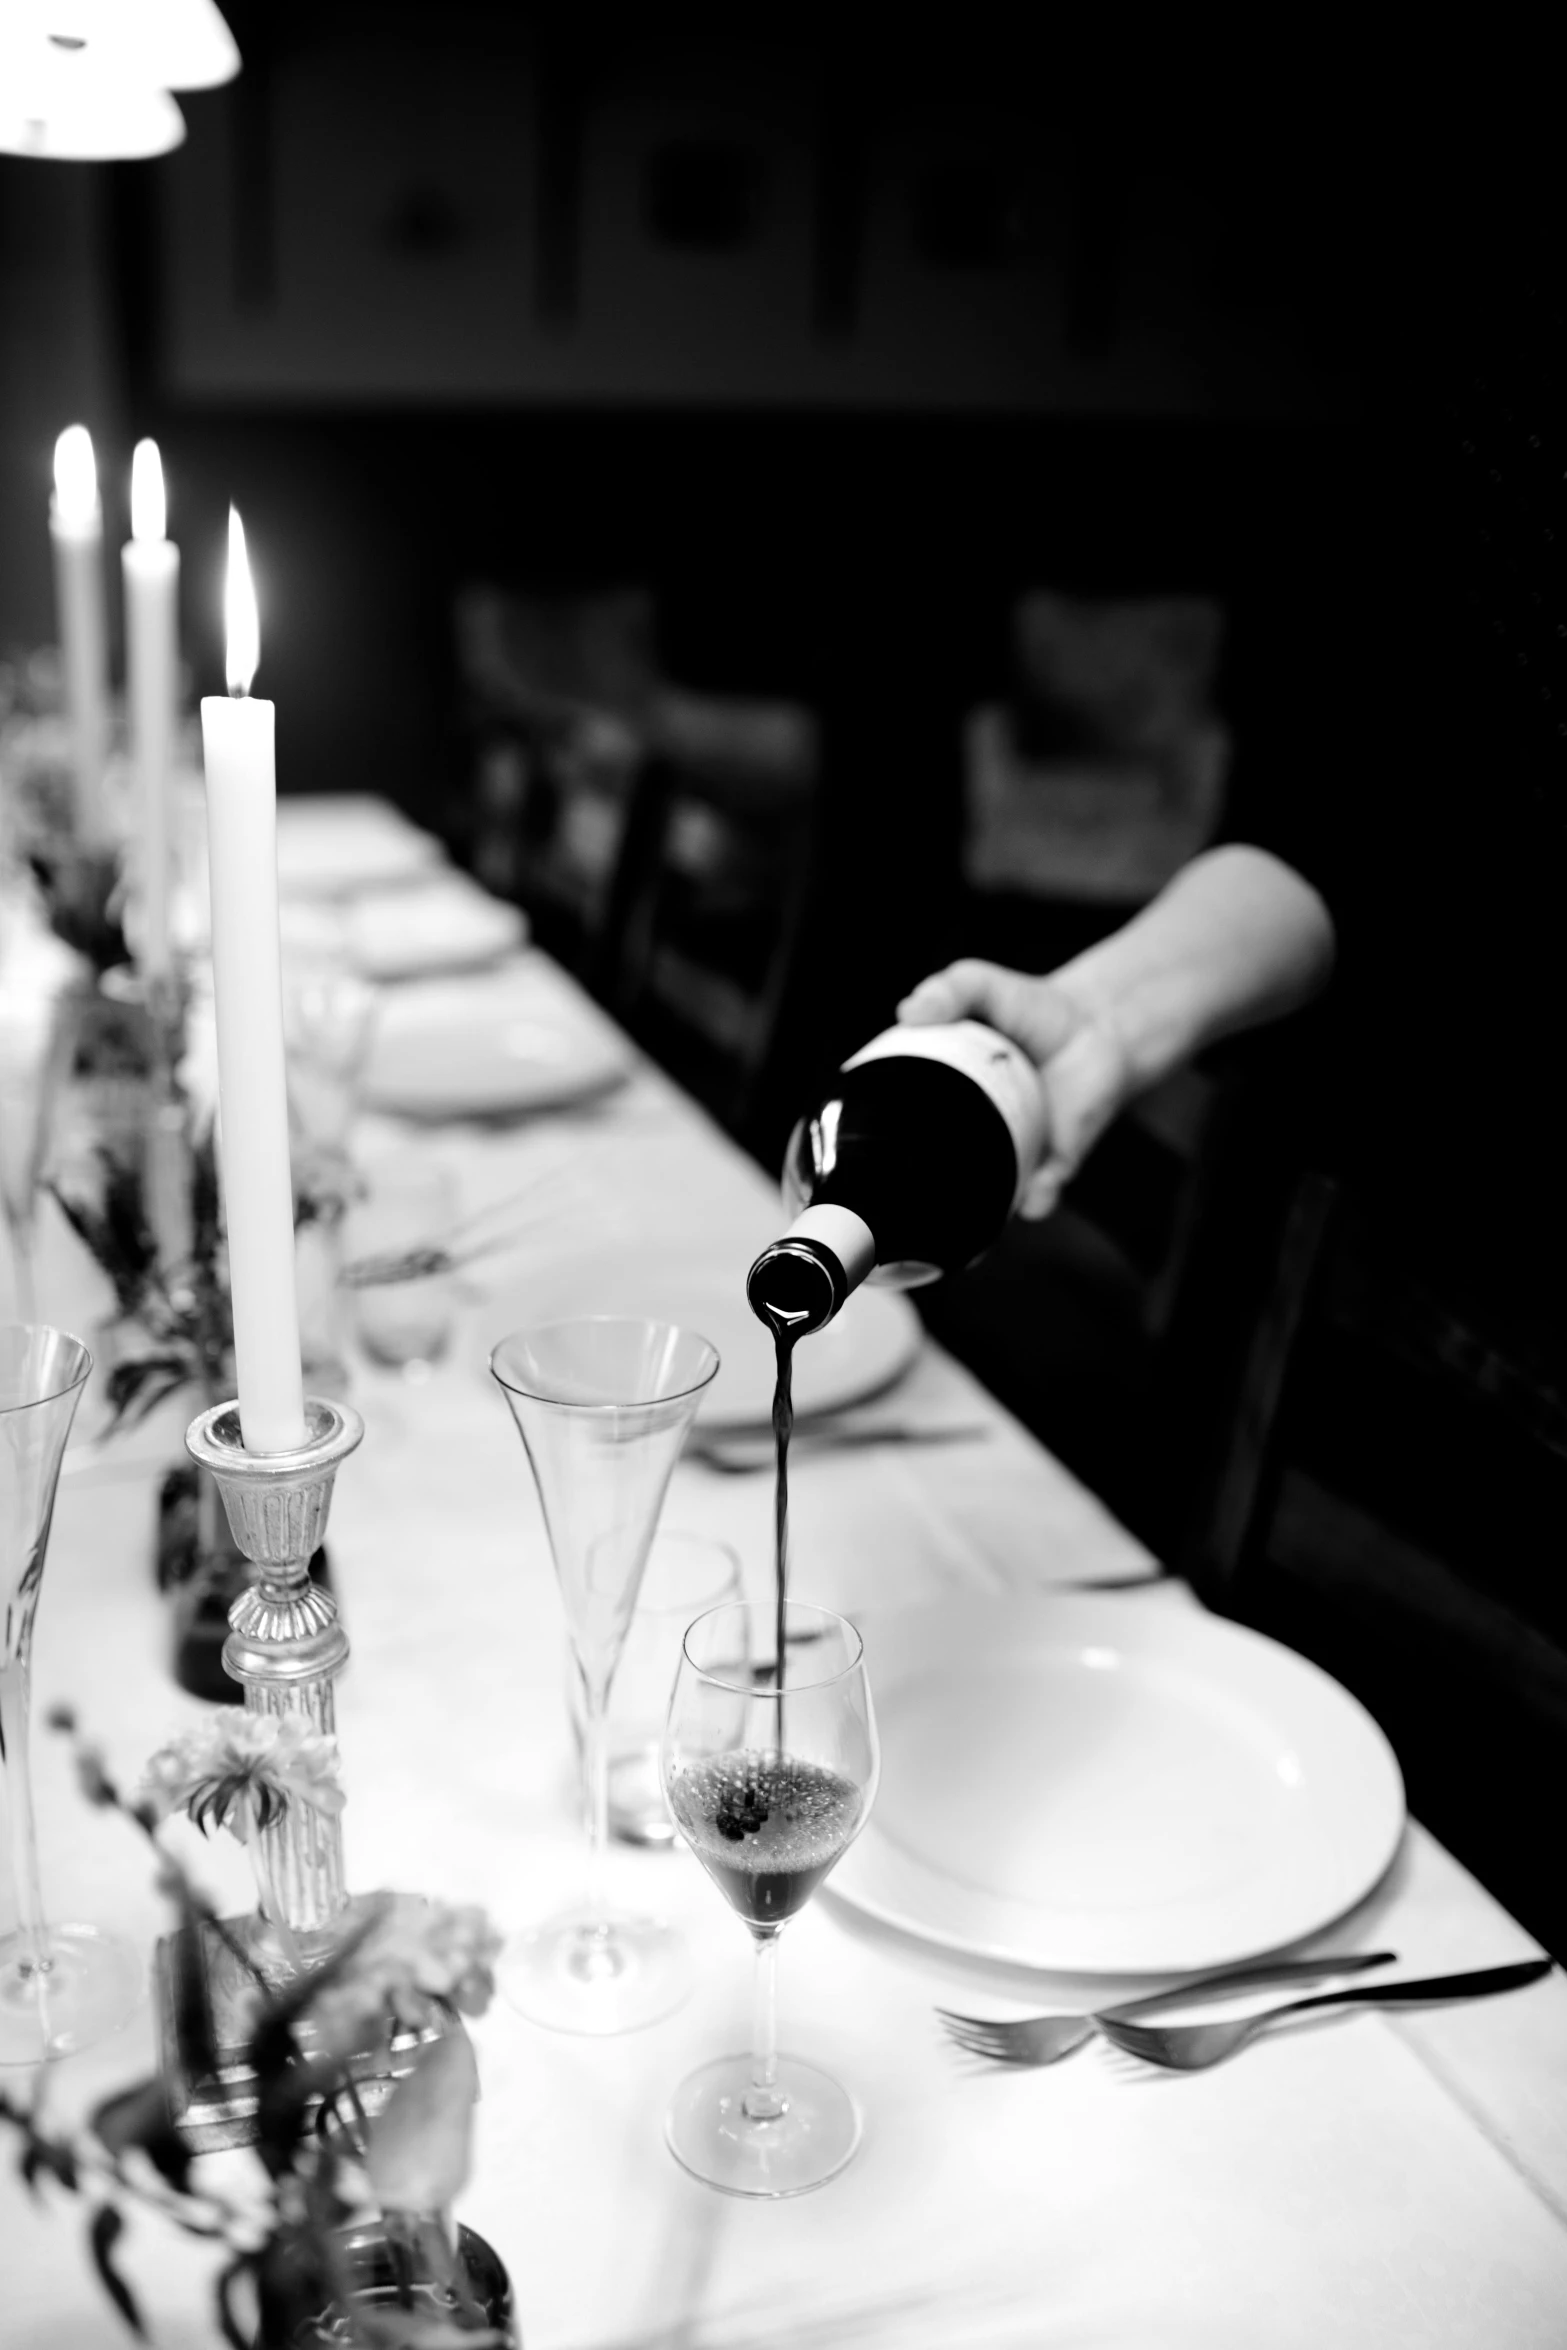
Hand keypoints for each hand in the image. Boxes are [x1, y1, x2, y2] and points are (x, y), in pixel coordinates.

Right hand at [896, 960, 1131, 1219]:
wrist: (1099, 1025)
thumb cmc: (1030, 1010)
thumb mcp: (981, 986)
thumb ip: (948, 991)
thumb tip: (908, 1010)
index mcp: (938, 1099)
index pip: (900, 1127)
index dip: (885, 1136)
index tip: (876, 1142)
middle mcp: (967, 1136)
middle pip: (936, 1172)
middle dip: (926, 1185)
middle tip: (922, 1176)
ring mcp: (1008, 1155)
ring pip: (984, 1197)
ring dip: (980, 1202)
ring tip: (980, 1192)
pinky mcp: (1051, 1165)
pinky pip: (1039, 1195)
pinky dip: (1036, 1199)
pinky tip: (1036, 1196)